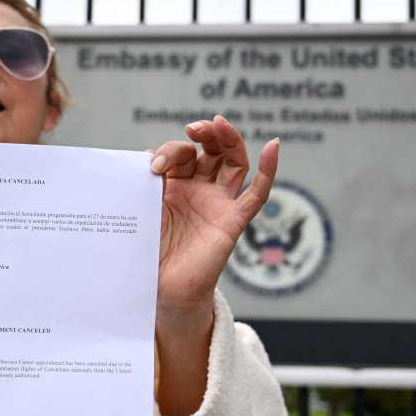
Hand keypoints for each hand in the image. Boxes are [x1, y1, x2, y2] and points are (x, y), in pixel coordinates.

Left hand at [150, 115, 277, 415]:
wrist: (160, 290)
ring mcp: (218, 203)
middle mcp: (199, 190)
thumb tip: (142, 156)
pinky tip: (273, 145)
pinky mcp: (233, 220)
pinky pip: (256, 194)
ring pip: (233, 162)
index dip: (169, 152)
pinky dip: (269, 170)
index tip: (152, 165)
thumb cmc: (147, 252)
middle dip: (204, 134)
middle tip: (194, 128)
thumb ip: (142, 185)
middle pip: (211, 151)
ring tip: (218, 124)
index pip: (181, 154)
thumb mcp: (141, 211)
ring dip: (229, 140)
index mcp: (174, 185)